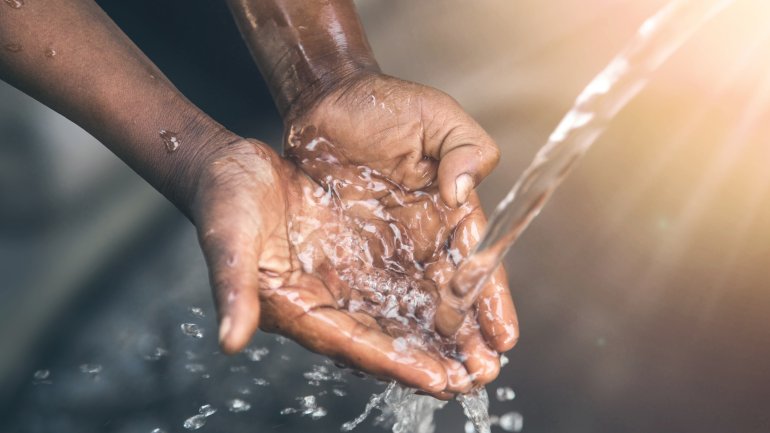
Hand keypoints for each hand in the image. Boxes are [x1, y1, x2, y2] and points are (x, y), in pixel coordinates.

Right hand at [191, 137, 472, 396]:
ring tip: (486, 354)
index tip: (438, 380)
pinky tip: (466, 305)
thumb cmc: (224, 201)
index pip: (353, 345)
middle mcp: (327, 303)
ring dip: (443, 336)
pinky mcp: (359, 259)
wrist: (233, 167)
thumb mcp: (227, 238)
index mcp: (296, 308)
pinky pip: (404, 282)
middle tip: (479, 378)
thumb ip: (232, 288)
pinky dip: (435, 296)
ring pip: (403, 316)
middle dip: (434, 361)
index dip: (396, 364)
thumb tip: (229, 341)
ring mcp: (346, 282)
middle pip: (388, 342)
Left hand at [284, 71, 518, 386]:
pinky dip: (383, 331)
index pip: (478, 266)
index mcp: (450, 214)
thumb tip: (462, 194)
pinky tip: (397, 359)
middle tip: (476, 378)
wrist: (327, 102)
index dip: (491, 302)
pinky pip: (366, 302)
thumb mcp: (437, 116)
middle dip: (465, 342)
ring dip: (428, 347)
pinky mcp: (348, 260)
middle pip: (448, 302)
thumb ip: (467, 149)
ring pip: (411, 311)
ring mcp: (385, 255)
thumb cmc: (385, 107)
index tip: (503, 337)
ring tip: (444, 383)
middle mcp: (421, 243)